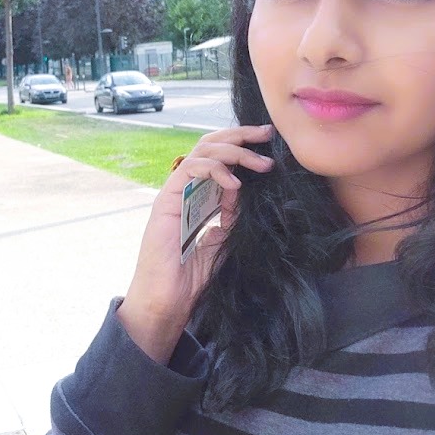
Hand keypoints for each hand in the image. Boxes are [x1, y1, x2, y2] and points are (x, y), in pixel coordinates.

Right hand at [118, 124, 274, 363]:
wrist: (167, 300)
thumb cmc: (190, 277)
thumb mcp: (221, 239)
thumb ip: (229, 214)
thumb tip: (243, 187)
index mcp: (198, 195)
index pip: (219, 157)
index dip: (242, 145)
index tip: (268, 144)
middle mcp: (185, 188)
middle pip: (210, 145)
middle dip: (240, 136)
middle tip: (266, 135)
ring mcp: (174, 192)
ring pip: (201, 151)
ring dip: (234, 152)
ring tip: (260, 164)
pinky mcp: (166, 201)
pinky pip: (189, 170)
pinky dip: (214, 170)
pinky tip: (234, 185)